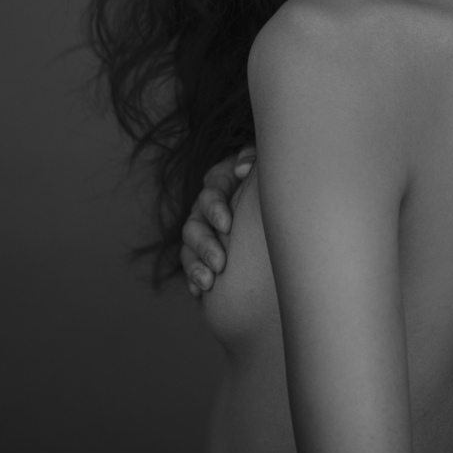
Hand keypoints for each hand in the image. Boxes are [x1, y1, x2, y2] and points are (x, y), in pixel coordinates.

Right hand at [181, 145, 256, 296]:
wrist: (263, 196)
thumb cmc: (263, 178)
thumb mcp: (258, 163)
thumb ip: (250, 158)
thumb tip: (241, 170)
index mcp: (218, 184)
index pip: (210, 196)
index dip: (216, 210)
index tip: (228, 225)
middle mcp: (204, 210)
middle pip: (194, 226)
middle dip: (205, 246)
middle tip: (220, 263)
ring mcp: (201, 232)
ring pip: (188, 250)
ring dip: (195, 267)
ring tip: (208, 283)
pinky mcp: (203, 254)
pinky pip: (191, 268)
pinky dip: (193, 281)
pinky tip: (200, 294)